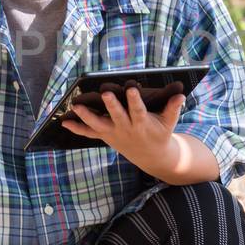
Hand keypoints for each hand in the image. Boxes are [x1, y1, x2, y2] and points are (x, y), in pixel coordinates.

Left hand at [63, 86, 184, 174]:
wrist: (151, 157)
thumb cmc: (159, 133)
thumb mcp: (168, 123)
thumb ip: (173, 108)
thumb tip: (181, 95)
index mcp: (142, 124)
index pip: (138, 111)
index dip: (134, 100)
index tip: (131, 88)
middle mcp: (125, 129)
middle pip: (117, 116)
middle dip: (111, 105)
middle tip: (104, 92)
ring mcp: (113, 133)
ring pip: (98, 125)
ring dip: (86, 116)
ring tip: (76, 106)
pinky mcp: (105, 137)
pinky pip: (88, 134)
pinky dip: (76, 128)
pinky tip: (64, 121)